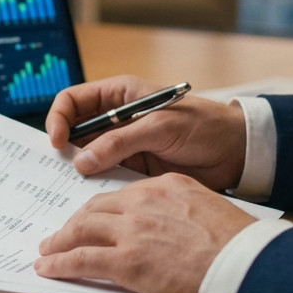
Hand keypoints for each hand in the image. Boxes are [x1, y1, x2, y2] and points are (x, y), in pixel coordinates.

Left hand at [35, 173, 256, 292]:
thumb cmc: (237, 245)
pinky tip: (48, 268)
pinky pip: (80, 259)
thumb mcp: (208, 210)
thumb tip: (169, 229)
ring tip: (48, 251)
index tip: (93, 219)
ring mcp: (132, 231)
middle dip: (74, 222)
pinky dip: (59, 263)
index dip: (102, 210)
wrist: (244, 265)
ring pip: (81, 229)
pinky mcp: (126, 261)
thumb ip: (181, 212)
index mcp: (165, 186)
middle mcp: (144, 202)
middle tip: (61, 234)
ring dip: (59, 241)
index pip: (122, 195)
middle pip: (95, 208)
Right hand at [46, 75, 246, 190]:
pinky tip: (92, 197)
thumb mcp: (159, 127)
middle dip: (63, 148)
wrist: (235, 152)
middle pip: (74, 130)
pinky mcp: (133, 168)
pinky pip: (104, 175)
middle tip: (57, 169)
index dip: (59, 118)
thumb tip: (81, 162)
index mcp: (119, 95)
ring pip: (87, 156)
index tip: (57, 142)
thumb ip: (119, 142)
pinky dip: (95, 185)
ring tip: (70, 187)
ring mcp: (123, 145)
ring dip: (78, 169)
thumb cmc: (203, 126)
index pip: (73, 101)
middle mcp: (116, 118)